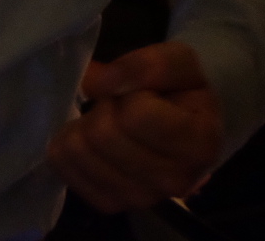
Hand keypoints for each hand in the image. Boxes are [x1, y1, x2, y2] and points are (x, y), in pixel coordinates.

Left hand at [47, 41, 222, 212]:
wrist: (181, 124)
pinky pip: (65, 169)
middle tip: (116, 104)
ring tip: (103, 121)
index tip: (138, 93)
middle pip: (104, 135)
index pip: (137, 116)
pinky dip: (68, 147)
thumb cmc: (180, 91)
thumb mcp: (177, 61)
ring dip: (82, 126)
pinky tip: (88, 140)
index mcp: (199, 144)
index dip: (128, 93)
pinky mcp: (110, 204)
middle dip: (102, 107)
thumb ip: (146, 65)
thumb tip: (97, 83)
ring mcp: (141, 198)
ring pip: (79, 152)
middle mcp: (174, 181)